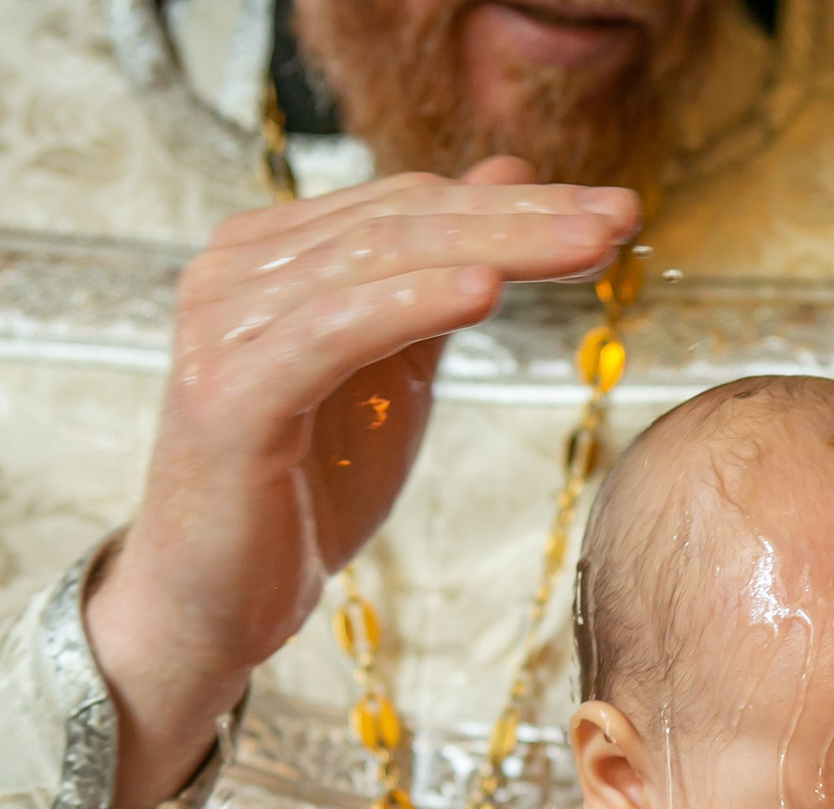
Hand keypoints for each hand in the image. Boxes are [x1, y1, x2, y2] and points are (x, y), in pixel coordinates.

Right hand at [88, 161, 639, 808]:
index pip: (411, 204)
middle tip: (621, 216)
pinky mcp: (228, 392)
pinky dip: (411, 305)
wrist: (212, 605)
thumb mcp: (390, 373)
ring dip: (492, 247)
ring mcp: (223, 325)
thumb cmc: (301, 492)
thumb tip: (507, 177)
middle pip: (402, 222)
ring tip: (586, 247)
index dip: (518, 202)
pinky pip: (333, 331)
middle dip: (522, 217)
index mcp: (273, 254)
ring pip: (377, 263)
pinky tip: (486, 293)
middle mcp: (236, 271)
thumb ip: (440, 278)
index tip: (618, 210)